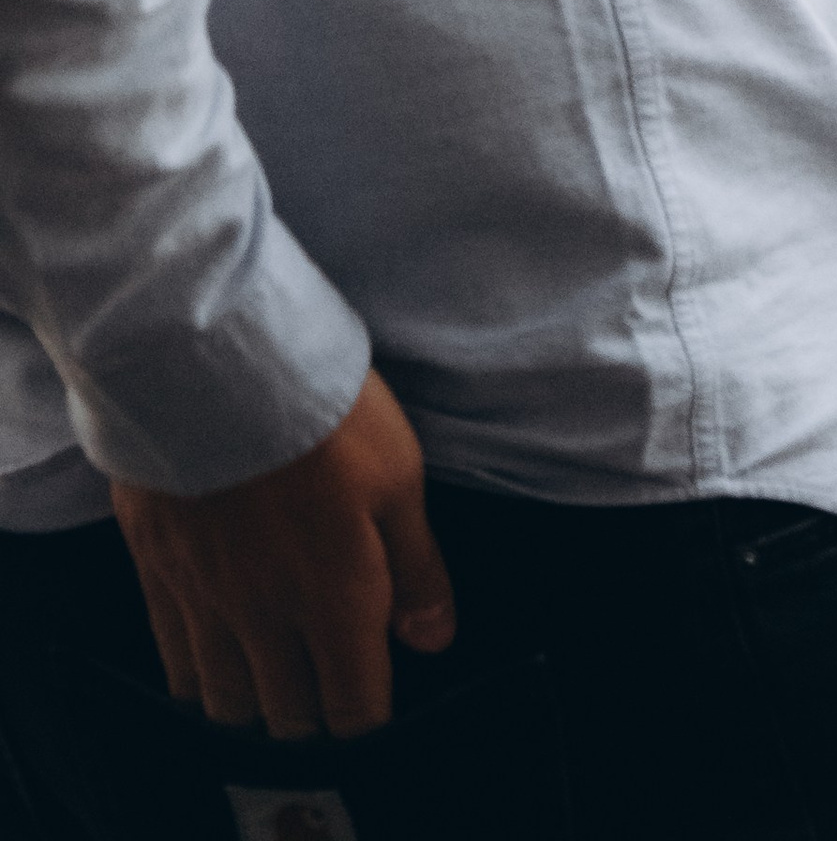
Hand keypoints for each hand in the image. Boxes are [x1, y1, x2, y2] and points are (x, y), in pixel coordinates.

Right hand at [111, 368, 455, 740]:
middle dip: (313, 712)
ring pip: (227, 702)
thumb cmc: (325, 413)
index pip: (351, 709)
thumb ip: (416, 567)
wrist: (213, 364)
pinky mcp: (157, 572)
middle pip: (287, 716)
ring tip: (274, 676)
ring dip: (255, 702)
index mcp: (336, 599)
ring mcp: (205, 601)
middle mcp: (266, 618)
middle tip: (327, 681)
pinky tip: (214, 658)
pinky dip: (198, 677)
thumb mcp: (399, 475)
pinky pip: (174, 663)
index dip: (367, 717)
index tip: (374, 698)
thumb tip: (432, 639)